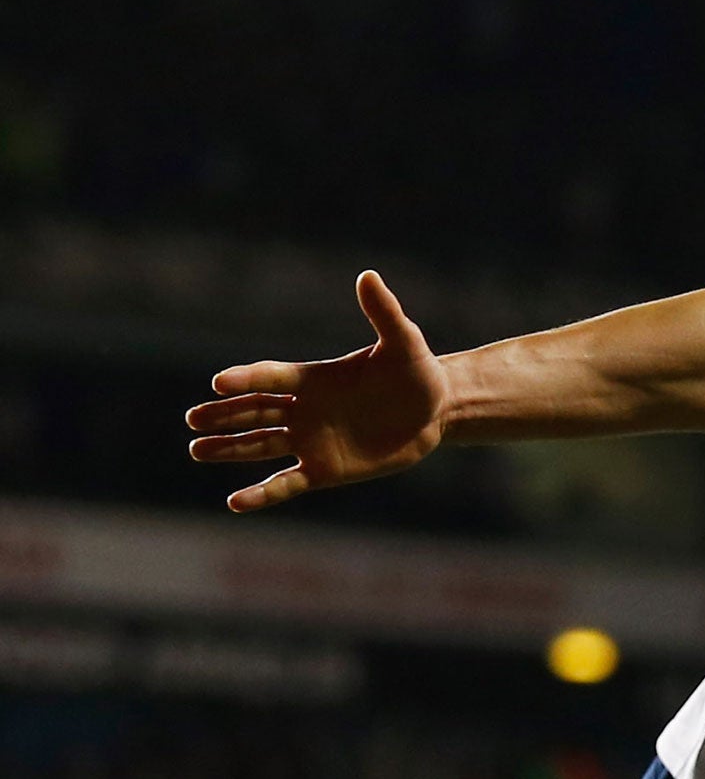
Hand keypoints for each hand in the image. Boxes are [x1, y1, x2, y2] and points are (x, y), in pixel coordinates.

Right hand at [187, 272, 448, 511]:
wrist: (436, 410)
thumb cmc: (417, 370)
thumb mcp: (403, 341)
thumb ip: (384, 312)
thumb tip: (368, 276)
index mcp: (314, 377)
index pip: (271, 377)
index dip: (246, 379)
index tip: (218, 382)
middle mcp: (305, 408)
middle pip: (254, 411)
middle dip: (224, 415)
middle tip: (193, 420)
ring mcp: (311, 440)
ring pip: (260, 445)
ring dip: (228, 449)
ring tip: (196, 450)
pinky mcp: (324, 470)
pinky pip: (286, 483)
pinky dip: (262, 494)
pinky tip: (234, 502)